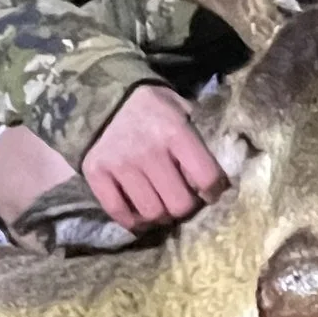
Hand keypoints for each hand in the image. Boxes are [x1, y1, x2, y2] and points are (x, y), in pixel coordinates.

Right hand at [80, 85, 228, 228]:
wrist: (102, 95)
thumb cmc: (152, 107)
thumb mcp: (181, 109)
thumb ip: (199, 137)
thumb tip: (222, 170)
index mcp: (174, 132)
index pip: (206, 178)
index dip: (214, 191)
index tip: (210, 192)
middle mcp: (148, 151)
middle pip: (179, 204)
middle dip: (186, 207)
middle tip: (183, 200)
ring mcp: (119, 164)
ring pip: (152, 213)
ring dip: (161, 215)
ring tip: (163, 206)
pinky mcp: (96, 174)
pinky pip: (119, 213)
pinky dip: (133, 221)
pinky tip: (140, 213)